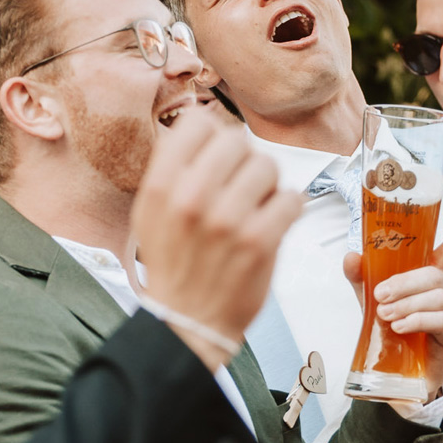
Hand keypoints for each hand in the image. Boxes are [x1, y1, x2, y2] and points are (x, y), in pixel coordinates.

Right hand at [134, 109, 303, 369]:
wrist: (188, 321)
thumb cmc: (174, 262)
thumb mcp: (151, 211)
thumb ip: (172, 165)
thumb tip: (204, 121)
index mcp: (162, 186)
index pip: (198, 123)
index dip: (212, 135)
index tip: (216, 155)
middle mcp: (192, 197)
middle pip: (237, 140)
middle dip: (243, 160)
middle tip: (239, 185)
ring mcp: (228, 220)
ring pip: (268, 166)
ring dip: (268, 185)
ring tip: (255, 205)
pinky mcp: (261, 241)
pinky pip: (292, 199)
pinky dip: (287, 208)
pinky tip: (272, 222)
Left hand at [341, 209, 442, 398]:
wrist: (394, 374)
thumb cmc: (390, 331)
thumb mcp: (370, 301)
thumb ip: (362, 278)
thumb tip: (351, 256)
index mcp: (431, 278)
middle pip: (435, 274)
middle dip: (405, 282)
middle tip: (380, 296)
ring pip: (438, 296)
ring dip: (407, 304)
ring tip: (385, 316)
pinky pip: (440, 320)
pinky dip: (416, 321)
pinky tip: (399, 327)